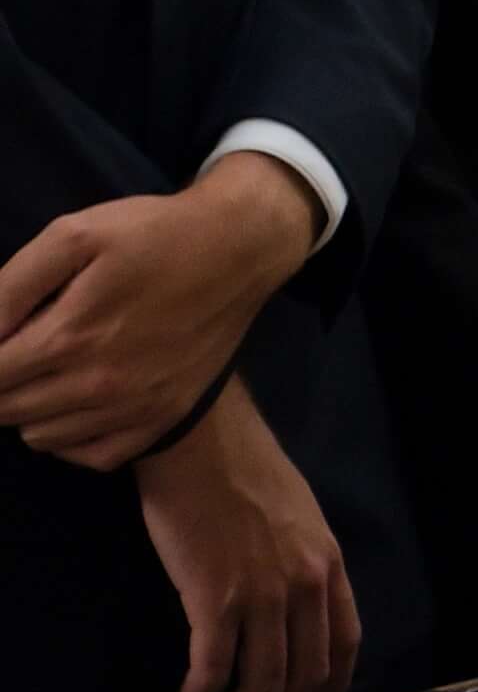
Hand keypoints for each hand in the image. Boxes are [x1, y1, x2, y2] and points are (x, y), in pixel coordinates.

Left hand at [0, 155, 322, 467]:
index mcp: (70, 336)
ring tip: (44, 372)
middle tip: (15, 352)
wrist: (241, 250)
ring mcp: (137, 408)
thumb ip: (12, 285)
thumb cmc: (153, 234)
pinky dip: (70, 439)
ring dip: (27, 409)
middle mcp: (100, 384)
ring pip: (41, 437)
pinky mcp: (165, 418)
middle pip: (6, 410)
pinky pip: (92, 457)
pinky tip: (75, 404)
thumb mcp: (74, 235)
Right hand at [138, 380, 358, 691]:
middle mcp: (307, 587)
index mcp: (331, 567)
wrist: (200, 440)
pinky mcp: (215, 600)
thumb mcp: (297, 518)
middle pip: (303, 679)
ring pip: (259, 686)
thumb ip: (304, 563)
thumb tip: (293, 604)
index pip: (345, 647)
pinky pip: (211, 671)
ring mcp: (264, 596)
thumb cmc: (241, 471)